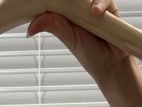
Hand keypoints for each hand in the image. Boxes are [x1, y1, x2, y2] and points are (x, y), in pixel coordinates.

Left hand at [26, 0, 141, 97]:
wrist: (112, 65)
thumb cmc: (91, 55)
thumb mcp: (69, 39)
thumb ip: (53, 26)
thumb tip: (30, 29)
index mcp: (65, 15)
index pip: (55, 1)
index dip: (50, 1)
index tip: (41, 1)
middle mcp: (79, 8)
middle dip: (67, 1)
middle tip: (68, 9)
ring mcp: (93, 5)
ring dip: (83, 0)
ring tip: (85, 11)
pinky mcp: (108, 7)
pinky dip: (99, 3)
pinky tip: (95, 12)